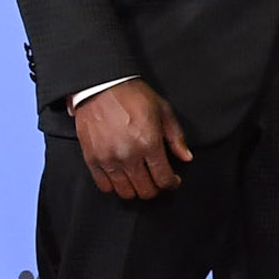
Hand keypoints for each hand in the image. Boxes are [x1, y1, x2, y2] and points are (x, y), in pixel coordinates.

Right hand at [74, 80, 189, 200]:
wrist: (101, 86)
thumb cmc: (133, 96)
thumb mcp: (163, 111)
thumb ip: (176, 137)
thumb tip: (186, 157)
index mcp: (149, 144)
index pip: (164, 179)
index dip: (172, 184)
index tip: (173, 181)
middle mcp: (129, 155)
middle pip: (146, 190)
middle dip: (155, 188)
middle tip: (157, 180)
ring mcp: (108, 159)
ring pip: (125, 192)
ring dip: (136, 189)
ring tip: (140, 179)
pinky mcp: (91, 158)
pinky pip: (104, 185)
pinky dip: (114, 186)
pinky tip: (121, 177)